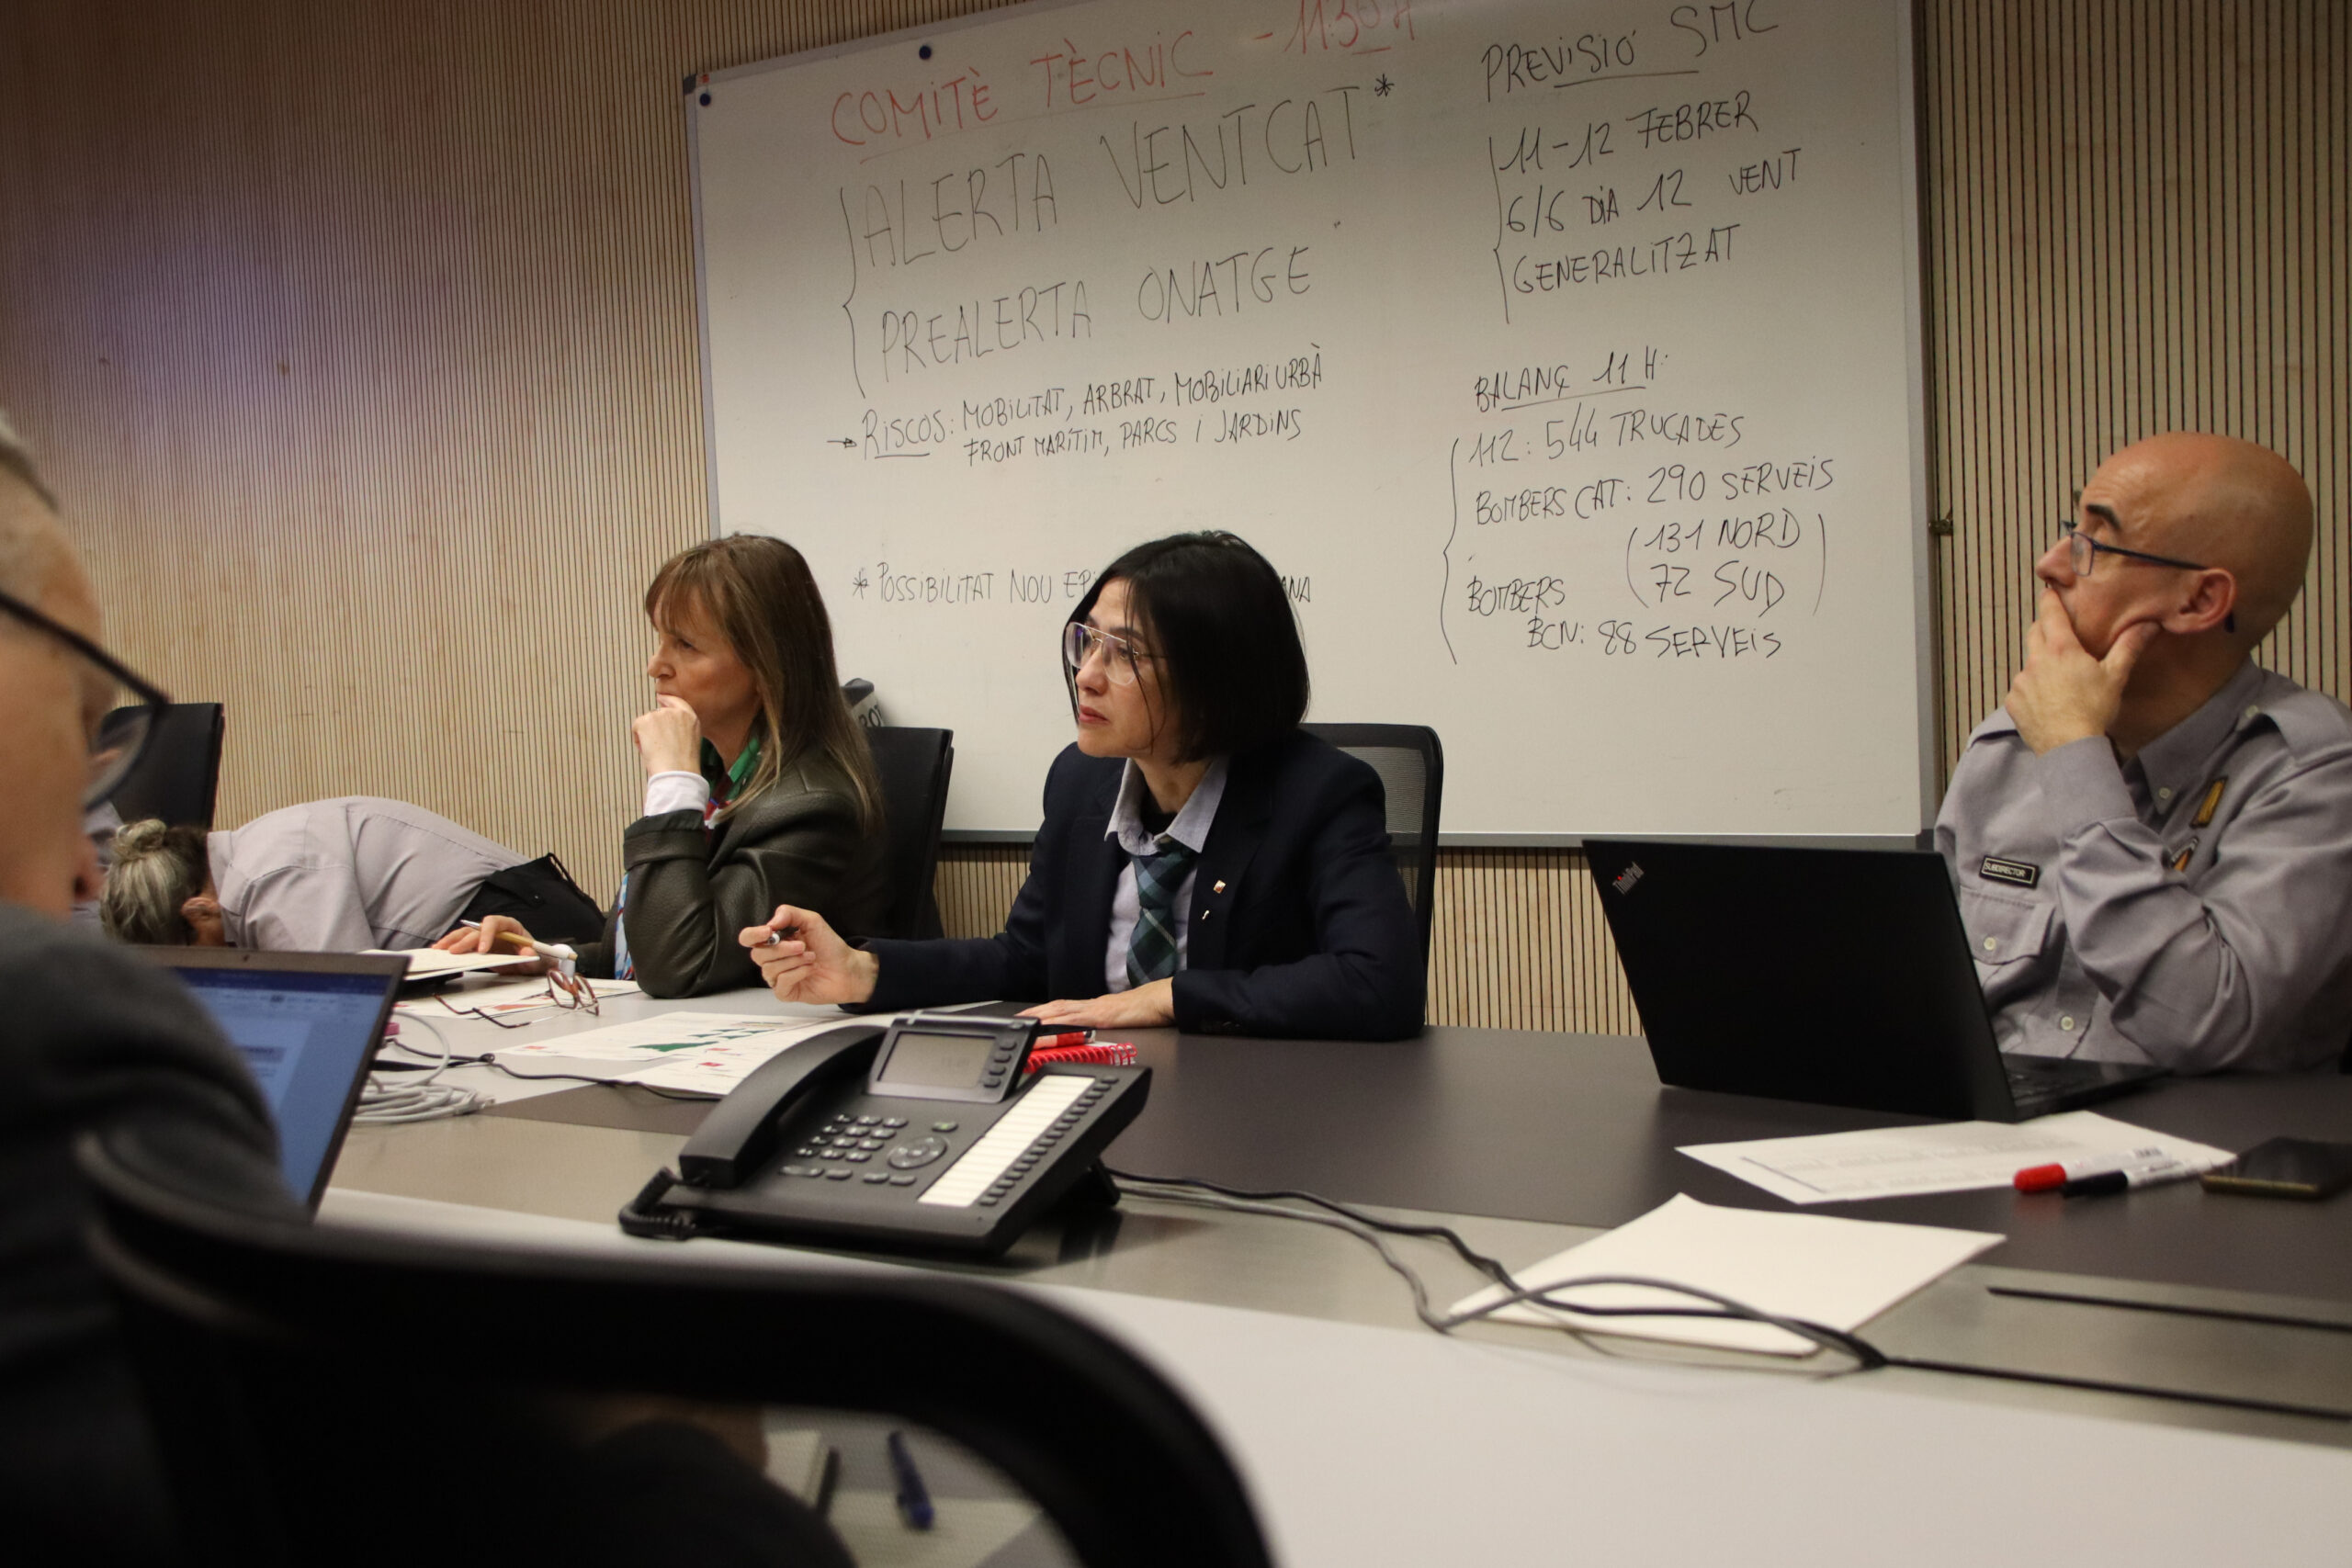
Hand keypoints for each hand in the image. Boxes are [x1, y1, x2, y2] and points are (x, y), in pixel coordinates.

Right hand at [432, 913, 546, 973]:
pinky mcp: (478, 946)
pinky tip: (440, 951)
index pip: (494, 923)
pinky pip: (463, 943)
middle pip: (475, 929)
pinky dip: (451, 946)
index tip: (482, 949)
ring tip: (438, 949)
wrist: (534, 963)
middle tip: (454, 952)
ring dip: (452, 941)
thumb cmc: (536, 957)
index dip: (486, 934)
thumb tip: (527, 953)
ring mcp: (485, 937)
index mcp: (510, 926)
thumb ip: (533, 956)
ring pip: (465, 934)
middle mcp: (495, 929)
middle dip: (464, 940)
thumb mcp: (538, 958)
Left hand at [632, 695, 701, 776]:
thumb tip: (664, 727)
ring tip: (657, 751)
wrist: (677, 772)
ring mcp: (659, 715)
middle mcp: (675, 712)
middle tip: (661, 747)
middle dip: (655, 728)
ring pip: (646, 722)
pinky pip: (636, 728)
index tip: (660, 699)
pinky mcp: (645, 721)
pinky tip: (649, 750)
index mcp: (690, 717)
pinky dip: (638, 740)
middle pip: (658, 714)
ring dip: (647, 735)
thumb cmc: (683, 764)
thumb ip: (680, 728)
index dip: (666, 700)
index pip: (676, 701)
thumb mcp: (690, 741)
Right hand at [738, 904, 877, 1004]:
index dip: (753, 935)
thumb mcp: (811, 921)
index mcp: (774, 941)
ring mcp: (777, 977)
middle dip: (782, 949)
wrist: (846, 968)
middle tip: (802, 946)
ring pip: (769, 969)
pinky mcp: (785, 992)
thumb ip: (790, 914)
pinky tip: (809, 970)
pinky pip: (780, 983)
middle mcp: (772, 959)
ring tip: (811, 957)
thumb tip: (771, 922)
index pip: (748, 938)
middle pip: (758, 954)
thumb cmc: (829, 946)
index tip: (769, 932)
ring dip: (794, 961)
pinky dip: (797, 973)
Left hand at [1020, 979, 1174, 1028]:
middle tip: (1018, 1020)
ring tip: (1026, 1021)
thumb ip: (1112, 1024)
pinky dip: (1060, 1022)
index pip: (1067, 1007)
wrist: (1165, 999)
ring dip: (1043, 1016)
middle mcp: (1095, 1005)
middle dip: (1037, 1013)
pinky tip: (1050, 1026)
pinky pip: (1078, 1020)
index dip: (1047, 1011)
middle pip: (1059, 1007)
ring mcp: (1098, 1009)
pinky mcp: (1104, 1016)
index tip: (1030, 1016)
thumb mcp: (1126, 1019)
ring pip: (1063, 1011)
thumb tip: (1102, 1032)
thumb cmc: (1151, 1009)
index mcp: (1099, 1007)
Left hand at [2007, 588, 2159, 754]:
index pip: (2049, 613)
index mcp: (2060, 649)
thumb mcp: (2115, 676)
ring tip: (2058, 676)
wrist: (2070, 746)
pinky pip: (2022, 688)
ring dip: (2040, 663)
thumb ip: (2129, 647)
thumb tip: (2148, 624)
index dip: (2048, 600)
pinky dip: (2032, 688)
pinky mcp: (2012, 701)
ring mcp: (2021, 681)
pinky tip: (2048, 700)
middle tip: (2056, 629)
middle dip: (2044, 627)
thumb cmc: (2094, 709)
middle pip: (2034, 633)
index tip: (2048, 591)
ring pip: (2029, 663)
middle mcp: (2035, 660)